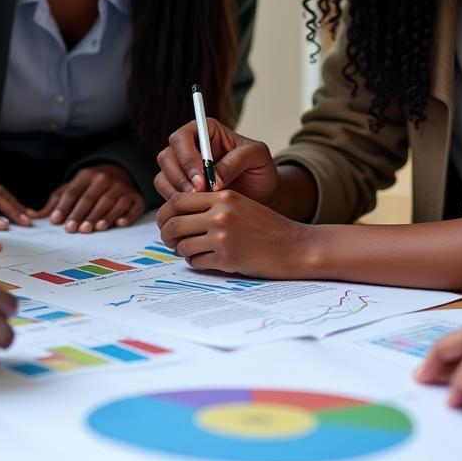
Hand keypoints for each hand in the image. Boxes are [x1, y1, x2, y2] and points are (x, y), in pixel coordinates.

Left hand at [32, 164, 143, 232]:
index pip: (73, 191)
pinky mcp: (135, 197)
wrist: (119, 173)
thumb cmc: (89, 187)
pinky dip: (127, 214)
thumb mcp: (71, 189)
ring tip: (94, 229)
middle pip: (91, 198)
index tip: (57, 221)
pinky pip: (132, 206)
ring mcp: (121, 188)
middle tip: (74, 229)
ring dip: (102, 216)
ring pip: (111, 202)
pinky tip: (120, 224)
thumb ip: (54, 202)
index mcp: (86, 175)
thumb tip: (31, 216)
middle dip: (82, 214)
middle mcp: (104, 179)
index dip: (65, 206)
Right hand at [155, 119, 277, 203]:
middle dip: (180, 177)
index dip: (187, 157)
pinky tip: (194, 210)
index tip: (202, 179)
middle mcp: (189, 147)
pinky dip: (175, 203)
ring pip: (163, 175)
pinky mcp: (179, 188)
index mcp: (206, 131)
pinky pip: (166, 193)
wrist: (260, 196)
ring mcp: (182, 168)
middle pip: (167, 155)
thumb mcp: (258, 157)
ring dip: (176, 191)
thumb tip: (214, 176)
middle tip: (199, 193)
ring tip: (198, 204)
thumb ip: (237, 160)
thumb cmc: (260, 171)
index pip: (183, 136)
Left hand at [156, 189, 308, 276]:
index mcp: (223, 197)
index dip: (165, 212)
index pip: (178, 200)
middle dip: (166, 234)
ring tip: (191, 251)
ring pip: (182, 245)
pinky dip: (196, 263)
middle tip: (169, 240)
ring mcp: (223, 237)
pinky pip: (195, 262)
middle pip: (174, 223)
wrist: (295, 247)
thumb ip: (212, 205)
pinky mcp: (227, 259)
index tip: (166, 221)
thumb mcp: (241, 204)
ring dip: (182, 251)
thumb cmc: (268, 227)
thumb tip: (177, 213)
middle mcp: (220, 215)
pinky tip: (206, 260)